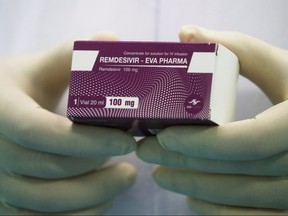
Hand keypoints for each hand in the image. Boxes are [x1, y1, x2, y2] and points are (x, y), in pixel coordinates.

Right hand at [0, 32, 135, 214]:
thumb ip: (71, 56)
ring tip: (126, 178)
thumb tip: (113, 41)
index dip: (89, 141)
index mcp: (3, 112)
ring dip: (95, 196)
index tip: (127, 141)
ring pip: (48, 203)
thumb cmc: (17, 90)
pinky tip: (103, 201)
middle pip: (52, 171)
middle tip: (134, 161)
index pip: (44, 132)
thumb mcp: (38, 69)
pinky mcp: (7, 204)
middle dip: (99, 170)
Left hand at [137, 25, 287, 214]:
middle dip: (184, 163)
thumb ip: (235, 47)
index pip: (247, 141)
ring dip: (194, 187)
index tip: (162, 136)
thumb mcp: (278, 64)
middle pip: (236, 171)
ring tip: (159, 174)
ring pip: (242, 197)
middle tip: (145, 152)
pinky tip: (192, 199)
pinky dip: (220, 212)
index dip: (200, 143)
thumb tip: (186, 34)